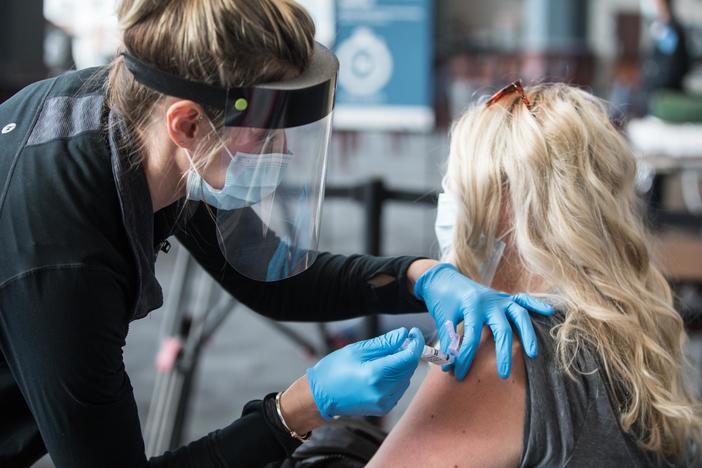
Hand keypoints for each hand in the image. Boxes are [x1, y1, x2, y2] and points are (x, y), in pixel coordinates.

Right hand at [306, 327, 423, 419]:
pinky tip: (382, 371)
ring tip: (385, 357)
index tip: (414, 332)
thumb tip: (403, 334)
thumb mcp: (357, 350)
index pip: (408, 357)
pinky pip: (399, 388)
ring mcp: (384, 403)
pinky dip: (396, 377)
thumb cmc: (333, 370)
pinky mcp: (383, 408)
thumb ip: (384, 343)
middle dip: (408, 352)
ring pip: (405, 378)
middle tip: (400, 340)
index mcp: (375, 375)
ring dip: (402, 365)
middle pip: (409, 368)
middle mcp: (382, 392)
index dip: (415, 343)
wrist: (320, 396)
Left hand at [414, 263, 553, 380]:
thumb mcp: (442, 320)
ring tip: (532, 354)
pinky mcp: (504, 296)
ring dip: (527, 334)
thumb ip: (448, 342)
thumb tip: (449, 366)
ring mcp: (499, 298)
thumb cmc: (442, 300)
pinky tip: (550, 312)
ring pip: (518, 315)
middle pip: (501, 329)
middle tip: (503, 375)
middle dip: (503, 353)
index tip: (459, 375)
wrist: (443, 277)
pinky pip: (523, 299)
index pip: (470, 337)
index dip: (464, 358)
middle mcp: (489, 301)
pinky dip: (536, 305)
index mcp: (471, 306)